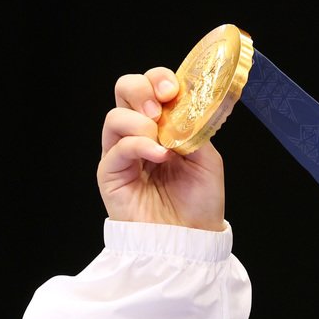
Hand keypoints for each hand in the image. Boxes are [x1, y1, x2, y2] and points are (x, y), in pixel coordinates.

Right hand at [97, 67, 225, 230]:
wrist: (190, 238)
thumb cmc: (199, 201)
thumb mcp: (207, 159)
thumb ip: (194, 130)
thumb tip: (181, 108)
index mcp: (164, 125)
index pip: (152, 87)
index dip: (159, 80)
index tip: (174, 90)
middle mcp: (139, 133)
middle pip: (125, 89)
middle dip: (142, 89)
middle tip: (161, 106)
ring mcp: (122, 153)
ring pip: (115, 116)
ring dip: (140, 122)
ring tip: (162, 142)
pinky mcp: (111, 174)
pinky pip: (117, 148)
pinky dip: (139, 145)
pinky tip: (159, 155)